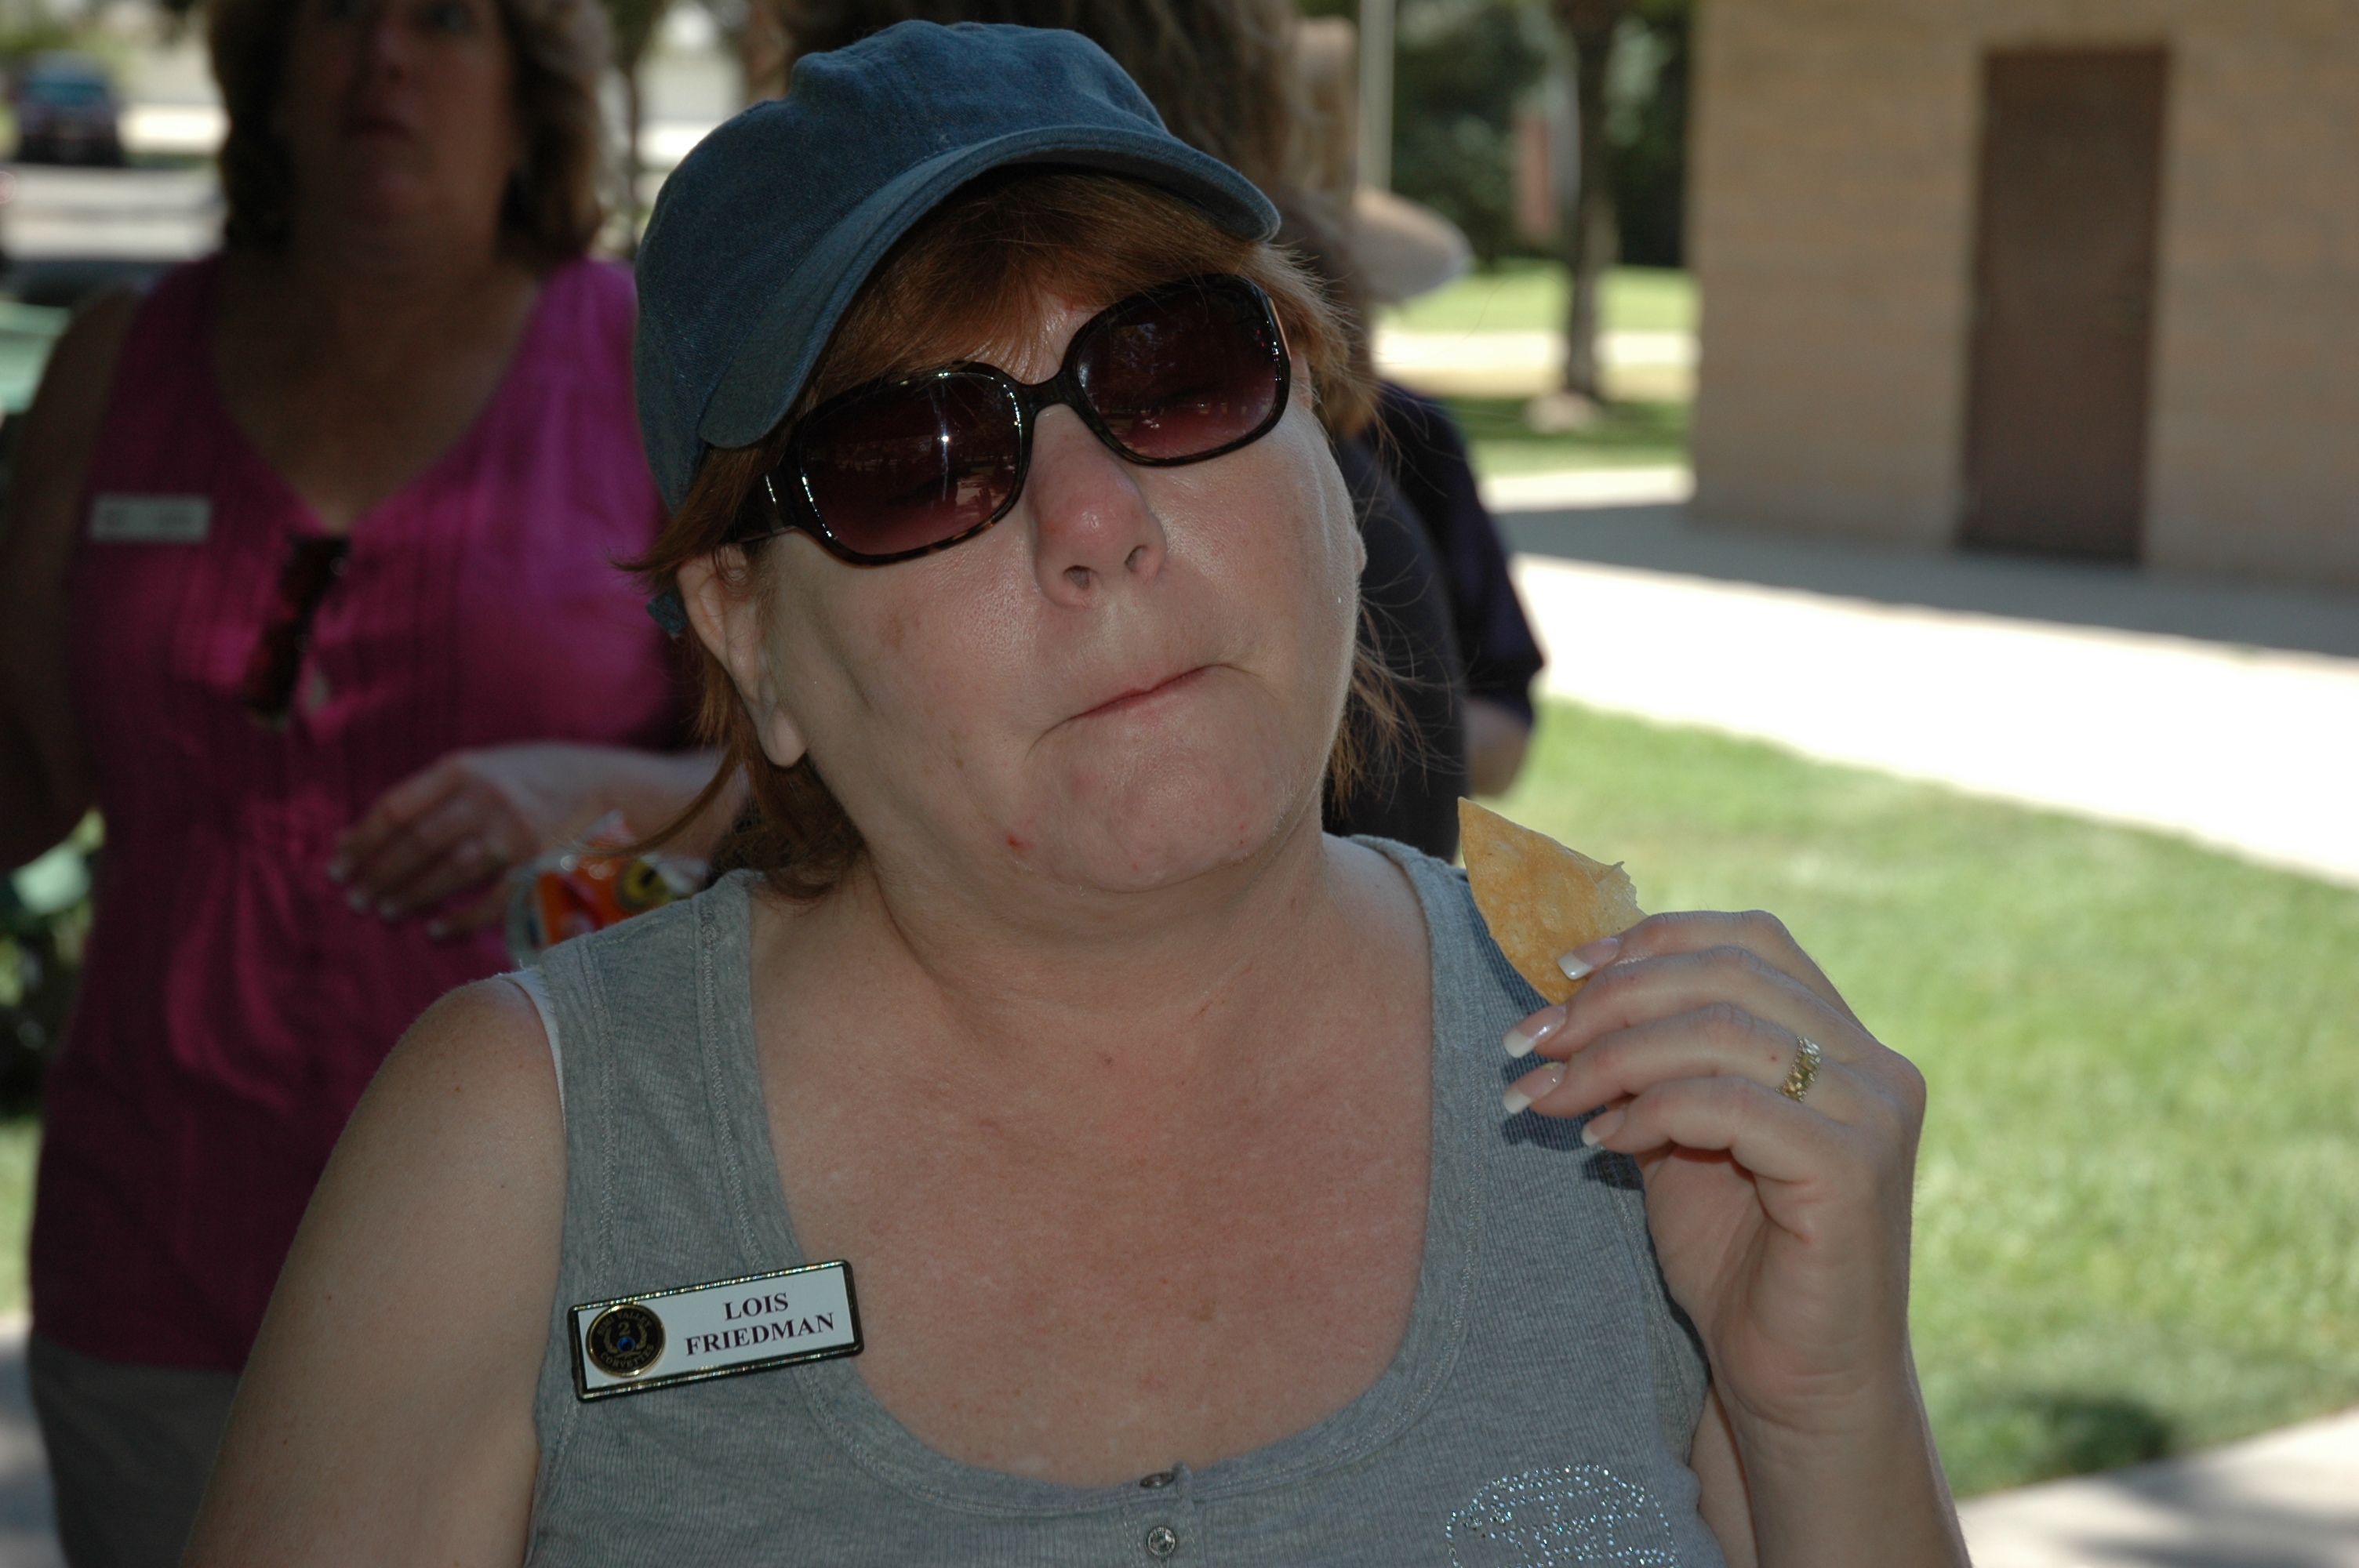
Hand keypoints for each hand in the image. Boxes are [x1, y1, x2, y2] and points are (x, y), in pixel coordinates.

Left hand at [329, 743, 608, 939]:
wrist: (604, 784)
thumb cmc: (526, 778)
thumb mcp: (476, 770)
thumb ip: (423, 799)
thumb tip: (349, 837)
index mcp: (464, 769)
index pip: (396, 808)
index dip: (362, 842)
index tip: (337, 867)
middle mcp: (488, 798)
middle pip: (417, 843)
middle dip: (379, 875)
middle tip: (355, 900)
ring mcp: (516, 833)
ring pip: (448, 873)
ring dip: (410, 897)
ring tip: (385, 912)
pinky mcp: (541, 865)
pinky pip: (490, 902)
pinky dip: (459, 920)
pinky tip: (435, 930)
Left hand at [1501, 912, 1958, 1561]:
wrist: (1793, 1383)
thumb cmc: (1737, 1263)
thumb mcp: (1681, 1138)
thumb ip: (1653, 1065)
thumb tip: (1569, 994)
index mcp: (1842, 1040)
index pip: (1749, 938)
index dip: (1652, 938)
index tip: (1564, 970)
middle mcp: (1874, 1066)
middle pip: (1725, 975)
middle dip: (1610, 1001)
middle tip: (1530, 1040)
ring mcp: (1873, 1116)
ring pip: (1722, 1033)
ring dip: (1611, 1056)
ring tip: (1547, 1096)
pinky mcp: (1852, 1171)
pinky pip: (1731, 1106)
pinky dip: (1653, 1110)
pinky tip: (1604, 1144)